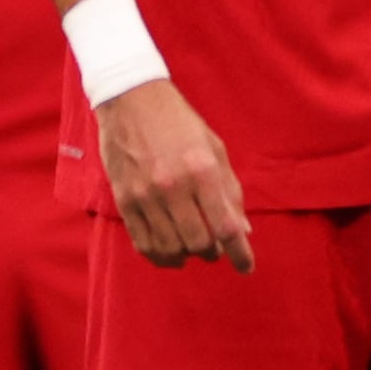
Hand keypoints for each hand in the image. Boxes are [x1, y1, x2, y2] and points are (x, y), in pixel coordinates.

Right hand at [96, 81, 252, 271]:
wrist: (131, 102)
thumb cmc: (180, 124)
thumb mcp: (215, 150)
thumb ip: (229, 192)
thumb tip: (242, 230)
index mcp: (203, 171)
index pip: (226, 226)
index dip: (240, 253)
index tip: (246, 267)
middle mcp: (173, 186)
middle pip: (198, 242)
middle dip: (213, 253)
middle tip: (216, 250)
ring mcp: (145, 194)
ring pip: (170, 246)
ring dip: (186, 255)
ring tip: (193, 250)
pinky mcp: (124, 199)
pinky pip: (142, 241)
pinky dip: (159, 254)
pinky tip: (170, 254)